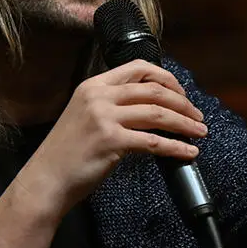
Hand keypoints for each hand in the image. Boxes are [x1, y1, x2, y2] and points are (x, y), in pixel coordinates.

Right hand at [14, 59, 206, 222]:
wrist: (46, 179)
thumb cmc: (68, 153)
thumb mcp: (86, 116)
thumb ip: (113, 106)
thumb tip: (153, 108)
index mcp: (93, 86)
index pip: (138, 68)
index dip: (166, 78)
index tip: (181, 93)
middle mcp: (99, 96)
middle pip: (154, 91)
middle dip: (183, 103)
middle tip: (198, 116)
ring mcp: (104, 118)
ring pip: (158, 114)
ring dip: (185, 123)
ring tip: (200, 132)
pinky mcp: (111, 141)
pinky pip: (154, 142)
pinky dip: (176, 148)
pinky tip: (188, 153)